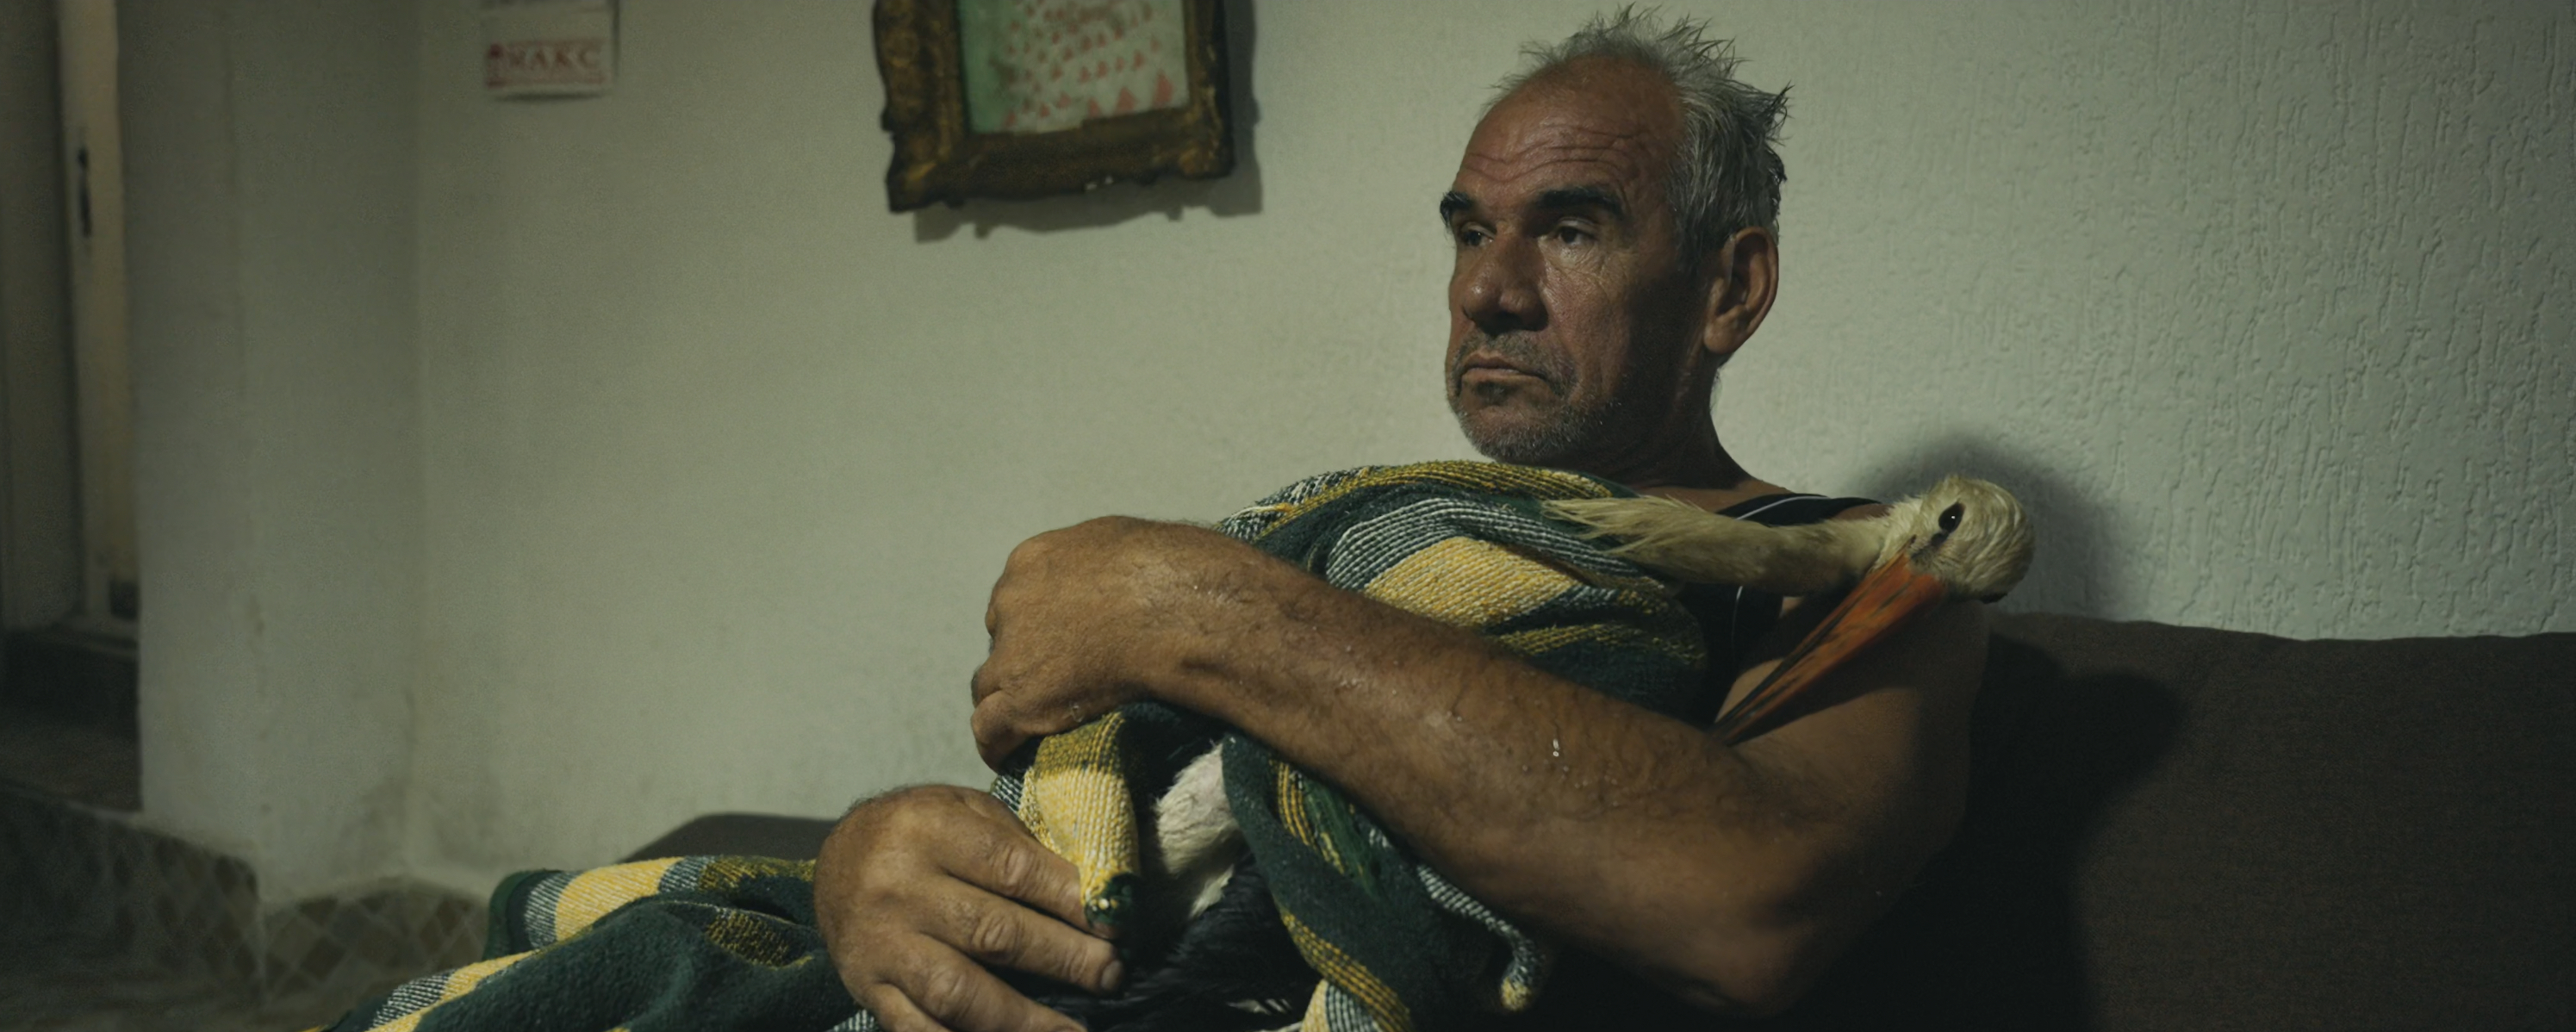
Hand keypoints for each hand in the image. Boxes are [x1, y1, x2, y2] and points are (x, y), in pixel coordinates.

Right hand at [815, 785, 1122, 1031]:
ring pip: (959, 992)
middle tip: (1112, 973)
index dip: (1069, 898)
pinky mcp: (870, 989)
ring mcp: (883, 946)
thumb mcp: (965, 810)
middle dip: (1063, 958)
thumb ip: (1020, 845)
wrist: (836, 861)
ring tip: (1073, 1031)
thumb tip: (1093, 893)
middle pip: (993, 933)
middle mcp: (900, 889)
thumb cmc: (920, 832)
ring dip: (1025, 1019)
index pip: (1011, 868)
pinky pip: (918, 1030)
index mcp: (929, 831)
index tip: (1115, 921)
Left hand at [970, 517, 1269, 766]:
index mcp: (1033, 562)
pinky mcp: (1021, 701)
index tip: (1059, 641)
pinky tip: (1011, 756)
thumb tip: (1117, 576)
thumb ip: (1100, 562)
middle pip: (1001, 640)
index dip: (1037, 624)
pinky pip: (989, 729)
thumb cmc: (1167, 571)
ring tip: (1027, 724)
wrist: (1174, 611)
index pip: (1018, 599)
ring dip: (1007, 701)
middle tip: (1054, 681)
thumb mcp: (1124, 543)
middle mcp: (1011, 603)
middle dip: (1021, 659)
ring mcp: (1011, 654)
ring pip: (987, 686)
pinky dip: (998, 744)